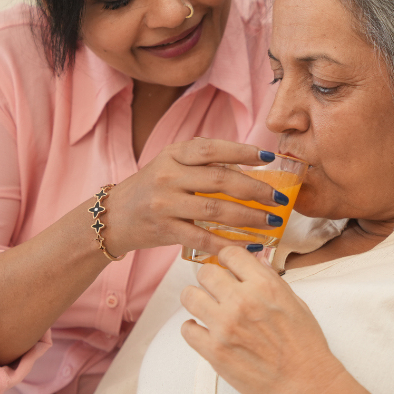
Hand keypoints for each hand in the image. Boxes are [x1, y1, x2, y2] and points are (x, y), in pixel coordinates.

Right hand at [99, 138, 288, 255]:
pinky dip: (230, 243)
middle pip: (221, 180)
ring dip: (250, 217)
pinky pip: (204, 237)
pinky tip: (252, 245)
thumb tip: (250, 166)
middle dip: (256, 190)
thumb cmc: (152, 189)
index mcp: (173, 155)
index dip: (243, 151)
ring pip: (217, 209)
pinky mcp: (165, 230)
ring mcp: (166, 204)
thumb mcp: (171, 165)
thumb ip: (203, 163)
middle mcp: (169, 176)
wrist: (113, 217)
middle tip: (279, 198)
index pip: (212, 148)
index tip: (269, 157)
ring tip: (272, 221)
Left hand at [179, 244, 349, 393]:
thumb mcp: (296, 303)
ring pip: (189, 296)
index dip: (227, 260)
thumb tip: (252, 267)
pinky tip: (206, 332)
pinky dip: (194, 330)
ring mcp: (225, 326)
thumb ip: (270, 283)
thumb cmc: (305, 345)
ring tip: (206, 310)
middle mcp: (242, 301)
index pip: (230, 253)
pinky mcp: (214, 351)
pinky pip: (186, 329)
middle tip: (216, 290)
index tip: (227, 267)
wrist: (306, 382)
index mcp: (265, 286)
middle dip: (210, 280)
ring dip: (196, 301)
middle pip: (205, 272)